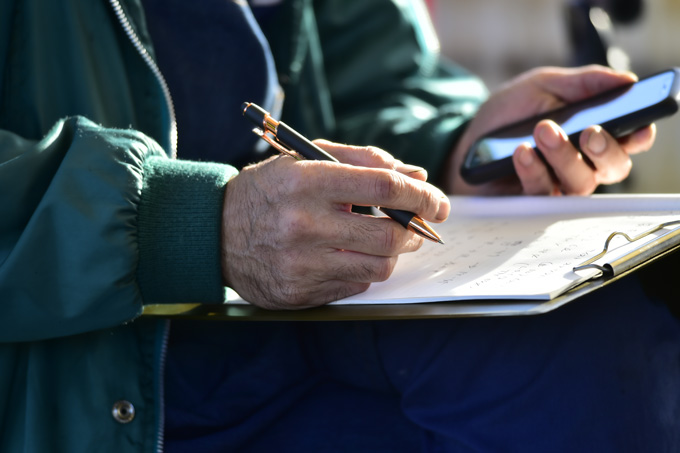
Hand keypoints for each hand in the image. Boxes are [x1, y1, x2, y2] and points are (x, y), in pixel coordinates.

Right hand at [220, 140, 449, 308]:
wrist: (214, 232)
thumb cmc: (269, 189)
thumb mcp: (307, 158)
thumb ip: (363, 161)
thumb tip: (416, 177)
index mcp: (306, 182)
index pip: (382, 187)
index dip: (421, 195)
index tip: (438, 200)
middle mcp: (303, 225)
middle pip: (388, 235)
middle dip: (414, 229)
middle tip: (416, 224)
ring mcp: (300, 263)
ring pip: (378, 266)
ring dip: (394, 252)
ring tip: (385, 239)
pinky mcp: (299, 292)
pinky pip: (355, 284)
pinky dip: (365, 268)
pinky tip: (352, 255)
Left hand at [446, 65, 655, 195]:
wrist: (466, 141)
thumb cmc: (508, 115)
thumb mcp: (542, 87)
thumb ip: (583, 83)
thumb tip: (625, 80)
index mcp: (592, 134)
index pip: (629, 141)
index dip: (639, 137)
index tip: (639, 128)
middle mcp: (582, 164)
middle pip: (612, 167)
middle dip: (605, 149)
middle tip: (588, 131)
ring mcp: (558, 185)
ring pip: (580, 182)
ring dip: (564, 155)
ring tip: (542, 130)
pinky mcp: (531, 201)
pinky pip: (543, 193)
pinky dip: (533, 170)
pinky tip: (521, 152)